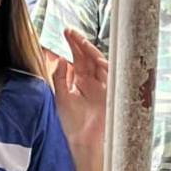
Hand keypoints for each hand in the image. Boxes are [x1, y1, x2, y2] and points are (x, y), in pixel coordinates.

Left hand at [52, 28, 107, 146]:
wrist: (85, 139)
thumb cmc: (72, 123)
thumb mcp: (61, 97)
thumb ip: (60, 77)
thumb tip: (61, 59)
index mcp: (79, 84)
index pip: (76, 60)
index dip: (71, 47)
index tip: (64, 34)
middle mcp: (92, 82)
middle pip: (86, 58)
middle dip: (78, 44)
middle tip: (69, 31)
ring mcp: (102, 85)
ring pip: (96, 61)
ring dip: (87, 49)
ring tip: (77, 38)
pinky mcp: (110, 89)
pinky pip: (106, 70)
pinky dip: (98, 60)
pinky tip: (89, 52)